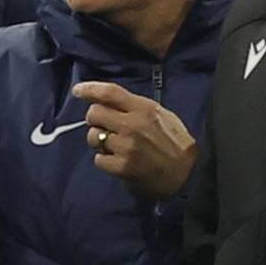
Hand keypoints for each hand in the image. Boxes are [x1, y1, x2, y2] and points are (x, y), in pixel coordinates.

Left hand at [74, 81, 196, 200]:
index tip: (77, 90)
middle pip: (94, 113)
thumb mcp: (161, 115)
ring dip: (98, 140)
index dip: (90, 89)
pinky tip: (117, 160)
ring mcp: (126, 146)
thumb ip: (136, 107)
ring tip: (113, 145)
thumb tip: (108, 102)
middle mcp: (132, 125)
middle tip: (103, 125)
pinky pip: (98, 159)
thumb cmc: (175, 142)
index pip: (110, 92)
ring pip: (92, 136)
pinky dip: (104, 160)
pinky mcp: (122, 167)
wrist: (188, 175)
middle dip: (94, 119)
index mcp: (144, 108)